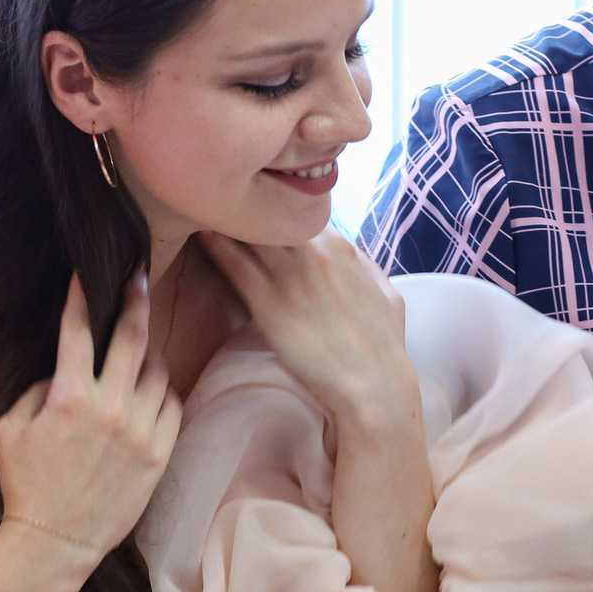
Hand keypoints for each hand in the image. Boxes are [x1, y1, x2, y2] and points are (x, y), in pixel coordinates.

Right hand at [0, 273, 182, 577]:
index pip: (78, 330)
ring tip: (140, 344)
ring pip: (158, 370)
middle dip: (135, 299)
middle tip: (137, 277)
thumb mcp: (11, 427)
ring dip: (149, 350)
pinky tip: (151, 385)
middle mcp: (112, 408)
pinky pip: (173, 403)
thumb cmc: (25, 482)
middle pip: (133, 337)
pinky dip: (164, 388)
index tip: (85, 272)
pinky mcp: (161, 453)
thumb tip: (66, 366)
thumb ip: (40, 386)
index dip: (82, 295)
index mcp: (71, 397)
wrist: (56, 540)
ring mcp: (141, 431)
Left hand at [196, 229, 418, 432]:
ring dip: (231, 222)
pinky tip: (203, 235)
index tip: (263, 212)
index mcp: (340, 248)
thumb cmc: (384, 345)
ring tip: (208, 212)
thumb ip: (366, 267)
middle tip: (228, 207)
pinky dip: (218, 247)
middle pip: (270, 215)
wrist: (373, 385)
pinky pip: (236, 265)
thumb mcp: (388, 295)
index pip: (300, 211)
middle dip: (252, 210)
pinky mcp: (269, 305)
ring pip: (250, 233)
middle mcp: (314, 254)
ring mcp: (290, 277)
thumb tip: (350, 254)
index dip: (279, 210)